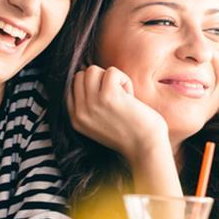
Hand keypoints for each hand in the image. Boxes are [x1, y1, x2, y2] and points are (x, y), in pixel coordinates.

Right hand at [69, 66, 179, 195]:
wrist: (146, 148)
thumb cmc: (129, 133)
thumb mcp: (98, 123)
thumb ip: (89, 105)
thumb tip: (87, 72)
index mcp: (75, 119)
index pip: (72, 87)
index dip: (91, 86)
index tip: (107, 98)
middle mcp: (79, 112)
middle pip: (80, 75)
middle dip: (100, 80)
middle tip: (116, 97)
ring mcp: (92, 104)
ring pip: (92, 70)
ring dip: (111, 78)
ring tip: (123, 96)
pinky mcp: (108, 96)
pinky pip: (112, 72)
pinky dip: (124, 80)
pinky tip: (130, 97)